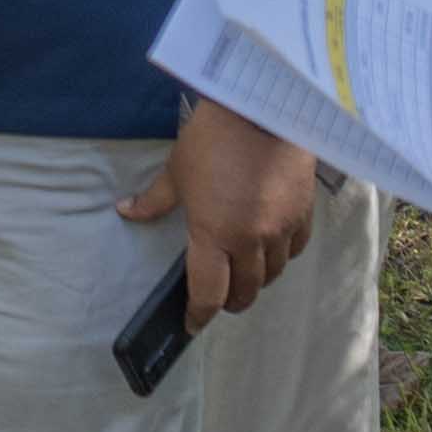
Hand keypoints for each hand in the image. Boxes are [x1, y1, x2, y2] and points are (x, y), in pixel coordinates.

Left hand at [121, 95, 315, 322]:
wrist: (264, 107)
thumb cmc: (213, 138)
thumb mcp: (177, 169)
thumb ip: (155, 199)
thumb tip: (126, 211)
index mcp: (214, 234)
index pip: (208, 293)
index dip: (199, 314)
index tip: (193, 324)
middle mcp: (250, 241)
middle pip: (246, 292)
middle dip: (231, 301)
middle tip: (221, 299)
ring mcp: (282, 229)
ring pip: (273, 273)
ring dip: (257, 280)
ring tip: (246, 274)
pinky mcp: (304, 213)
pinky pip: (296, 249)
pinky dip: (283, 256)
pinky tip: (273, 249)